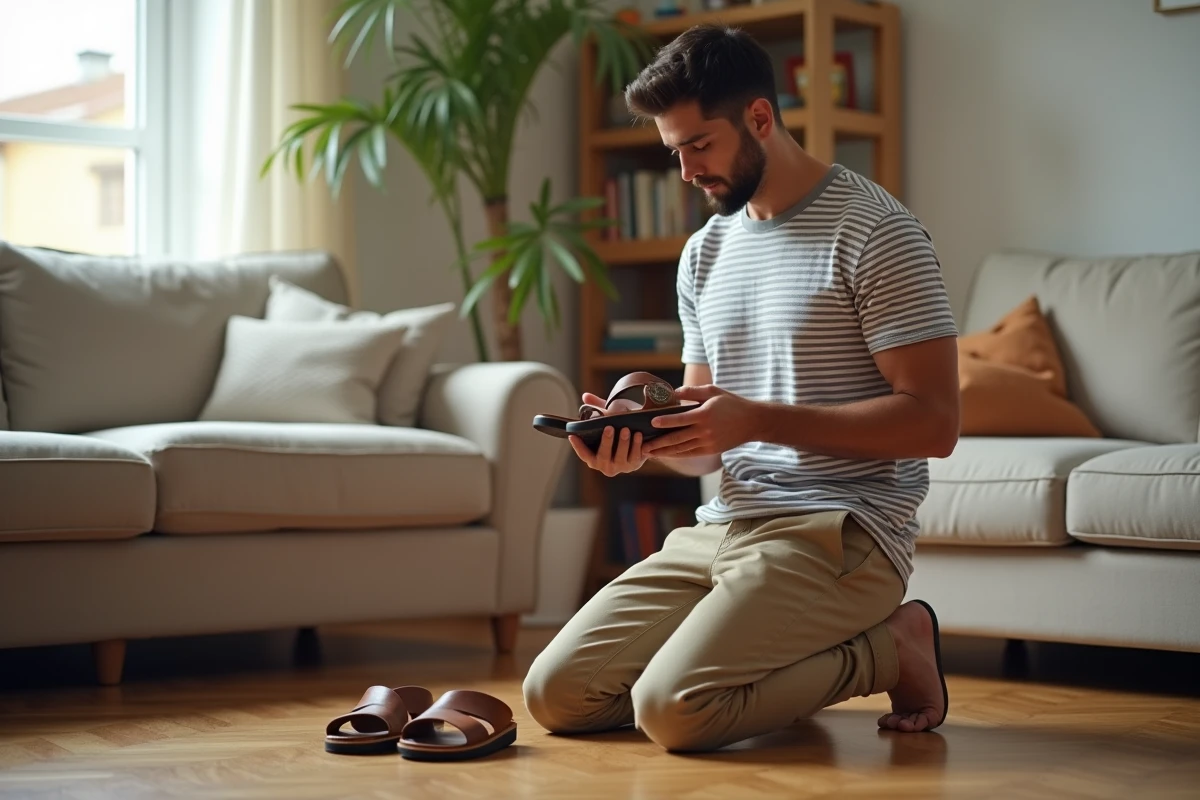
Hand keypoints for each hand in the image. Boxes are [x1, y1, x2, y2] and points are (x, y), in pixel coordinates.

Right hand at [568, 392, 649, 476]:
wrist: (635, 445)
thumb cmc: (614, 433)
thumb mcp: (605, 422)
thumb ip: (596, 409)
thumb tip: (586, 396)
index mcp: (594, 458)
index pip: (583, 454)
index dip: (577, 446)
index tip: (573, 435)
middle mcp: (605, 466)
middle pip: (603, 455)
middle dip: (606, 441)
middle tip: (609, 427)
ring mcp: (620, 467)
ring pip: (620, 456)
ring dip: (623, 442)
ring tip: (625, 429)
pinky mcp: (634, 465)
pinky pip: (635, 456)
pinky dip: (636, 445)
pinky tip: (638, 434)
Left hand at [642, 384, 758, 457]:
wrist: (753, 422)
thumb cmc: (732, 403)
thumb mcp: (713, 391)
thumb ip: (693, 391)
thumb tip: (674, 391)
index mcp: (704, 414)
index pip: (680, 419)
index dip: (665, 422)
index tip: (652, 423)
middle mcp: (705, 431)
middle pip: (677, 439)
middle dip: (658, 443)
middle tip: (642, 446)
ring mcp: (708, 442)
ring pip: (681, 449)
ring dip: (664, 452)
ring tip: (648, 453)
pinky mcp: (711, 450)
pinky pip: (690, 453)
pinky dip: (676, 454)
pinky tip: (665, 454)